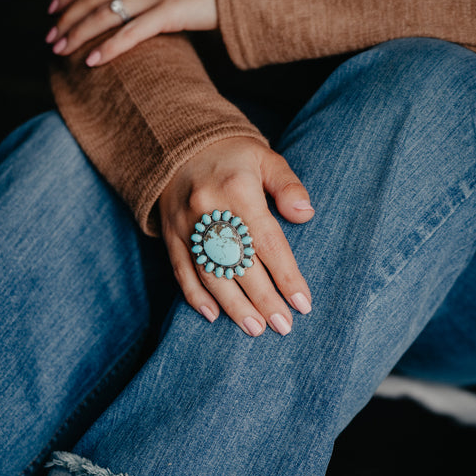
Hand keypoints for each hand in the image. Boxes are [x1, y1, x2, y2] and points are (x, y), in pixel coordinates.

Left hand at [45, 0, 217, 65]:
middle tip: (50, 37)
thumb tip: (134, 3)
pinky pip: (130, 33)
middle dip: (67, 17)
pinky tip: (92, 61)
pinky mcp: (168, 13)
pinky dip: (109, 48)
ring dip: (79, 32)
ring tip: (61, 50)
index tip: (52, 7)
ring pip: (105, 13)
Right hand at [158, 137, 313, 336]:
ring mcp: (186, 226)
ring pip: (210, 274)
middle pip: (239, 264)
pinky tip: (213, 316)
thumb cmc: (233, 157)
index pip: (267, 242)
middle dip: (264, 299)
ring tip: (255, 328)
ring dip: (233, 305)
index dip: (286, 275)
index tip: (303, 302)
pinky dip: (195, 297)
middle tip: (284, 326)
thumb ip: (287, 185)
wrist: (178, 146)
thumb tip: (305, 213)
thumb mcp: (265, 158)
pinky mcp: (170, 235)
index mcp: (237, 191)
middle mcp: (209, 211)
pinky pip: (181, 271)